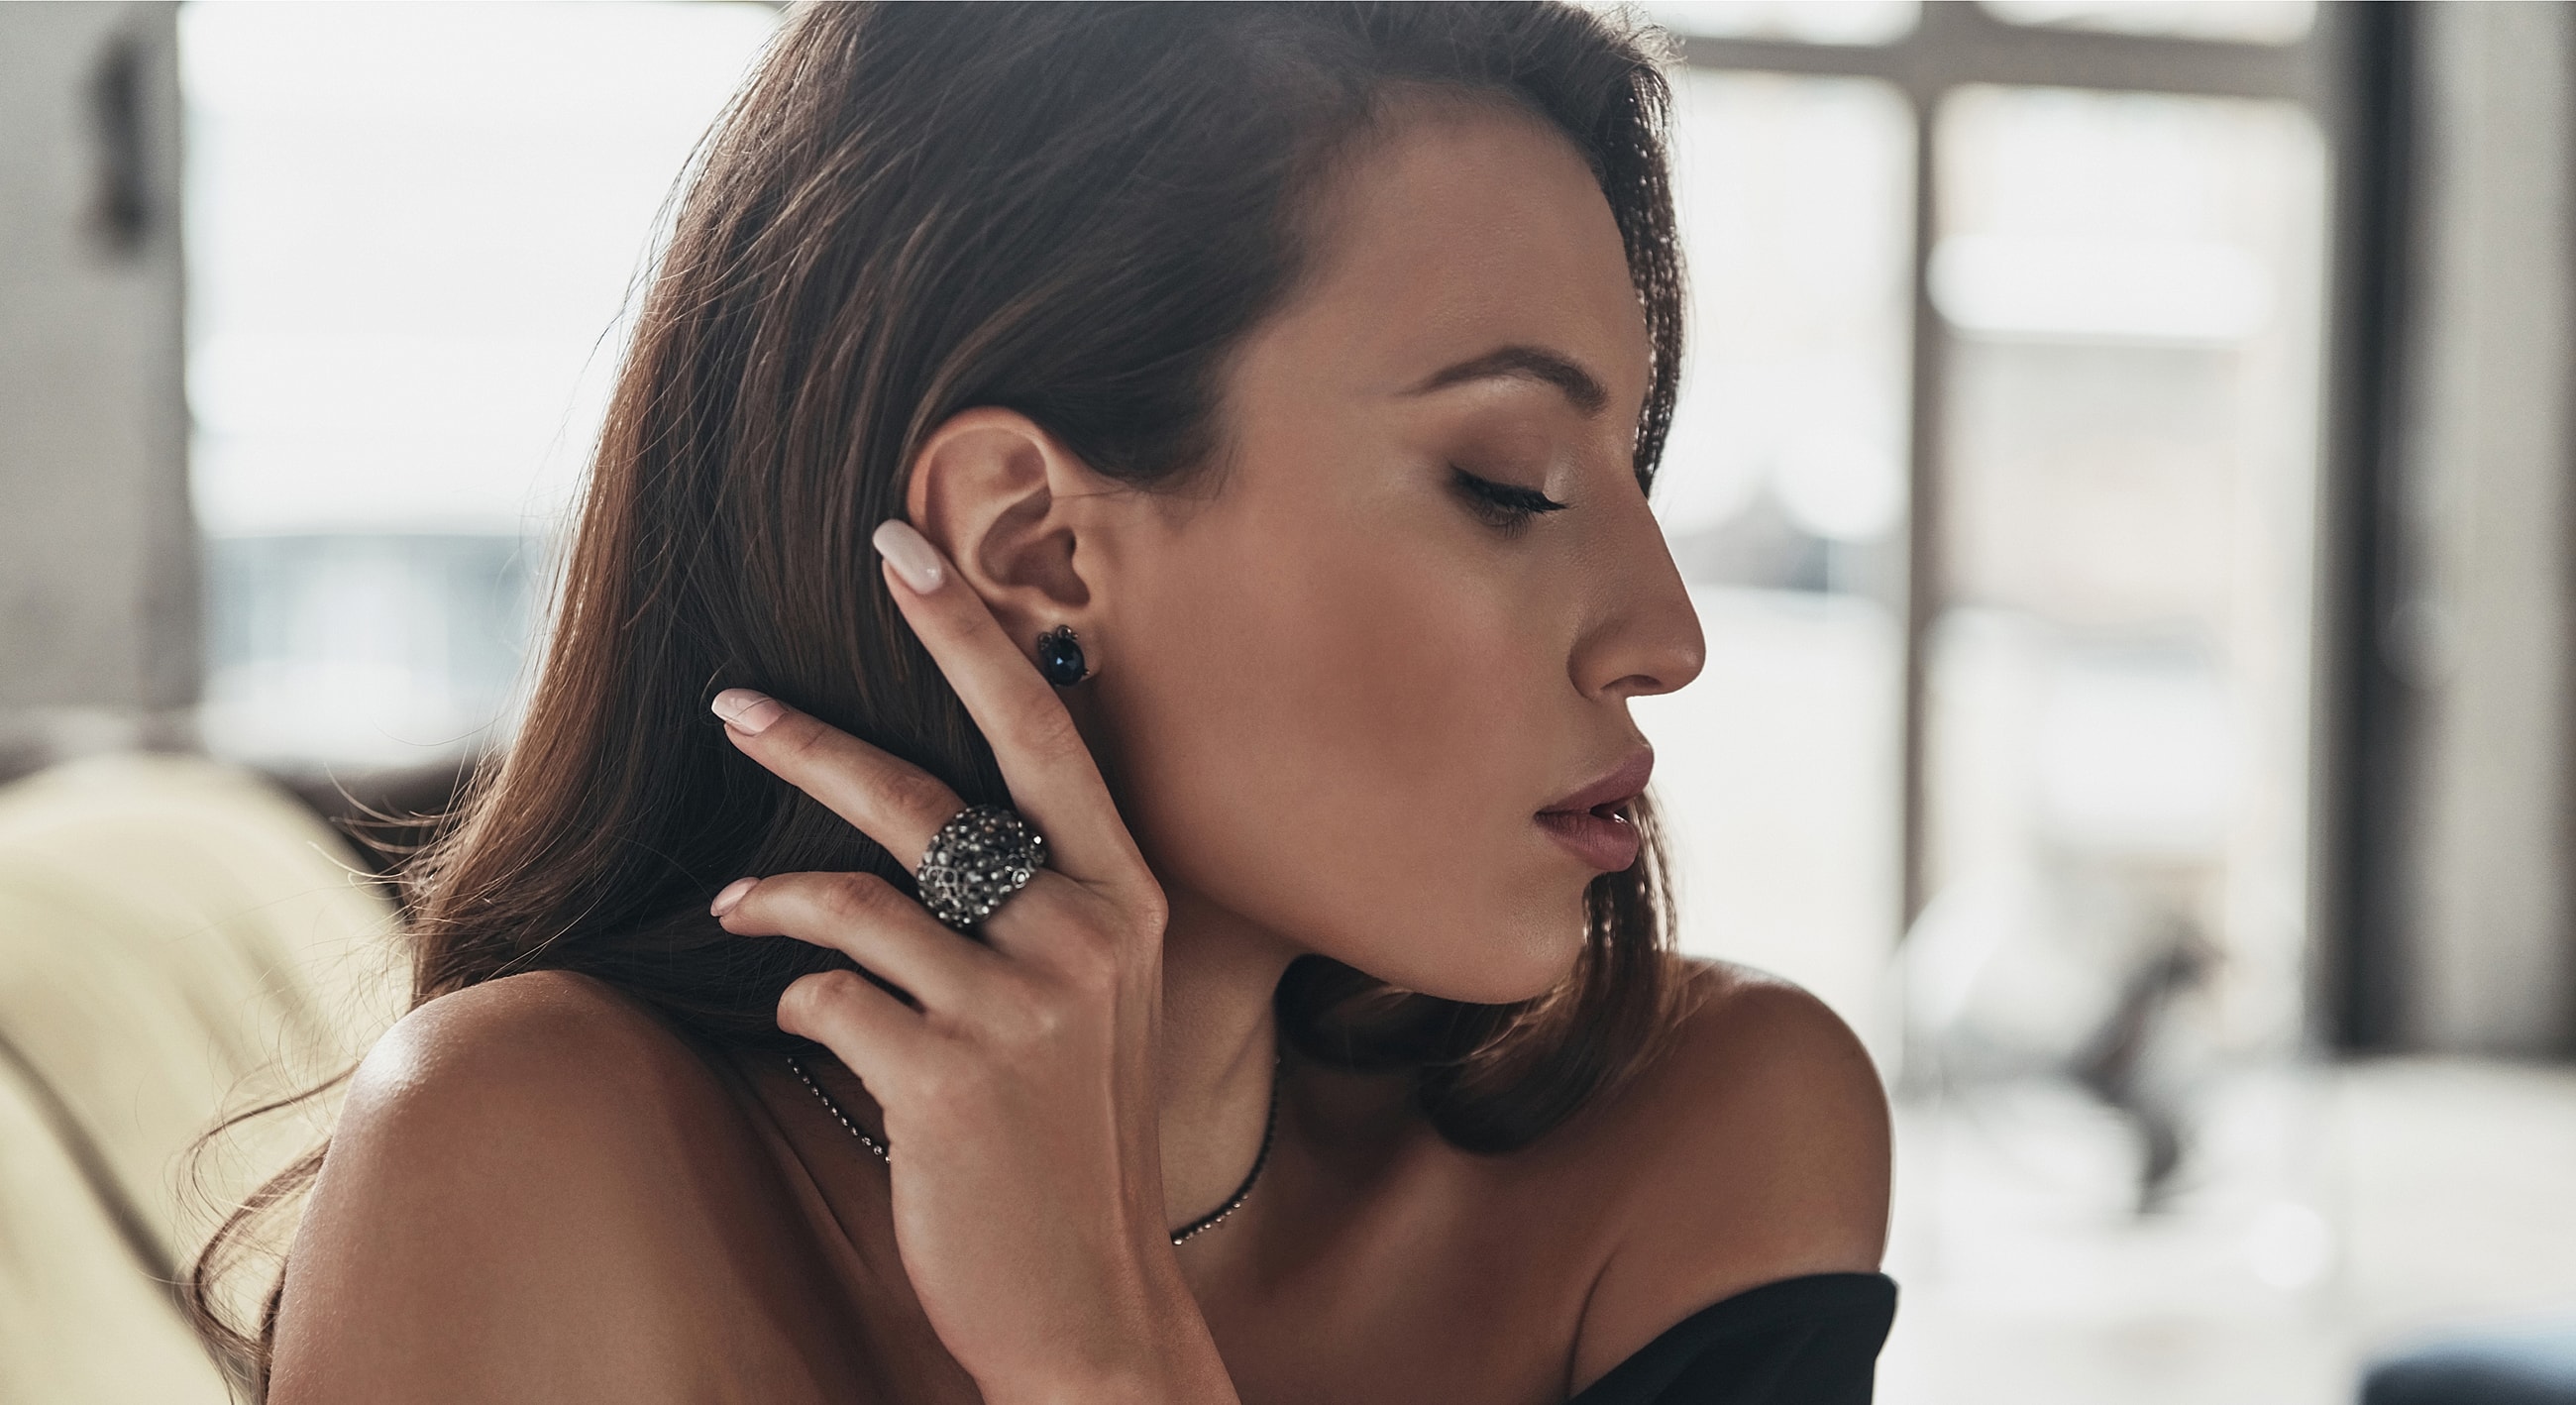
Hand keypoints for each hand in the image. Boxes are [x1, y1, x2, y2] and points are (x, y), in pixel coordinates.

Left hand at [706, 521, 1236, 1403]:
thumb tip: (948, 808)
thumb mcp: (1101, 1001)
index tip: (900, 547)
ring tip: (731, 900)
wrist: (1094, 1304)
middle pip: (929, 795)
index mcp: (1130, 898)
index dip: (967, 634)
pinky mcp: (950, 1078)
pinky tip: (815, 1022)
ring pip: (856, 897)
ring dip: (774, 893)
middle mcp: (1088, 935)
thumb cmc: (1078, 1140)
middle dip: (816, 737)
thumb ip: (1047, 901)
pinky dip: (805, 999)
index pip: (1044, 734)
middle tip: (730, 702)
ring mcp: (1022, 1007)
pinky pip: (831, 996)